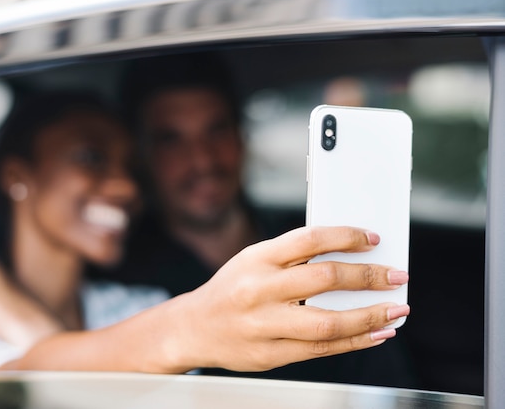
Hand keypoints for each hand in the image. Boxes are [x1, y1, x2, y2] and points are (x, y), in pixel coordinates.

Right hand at [174, 226, 409, 371]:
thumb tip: (349, 257)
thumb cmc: (231, 289)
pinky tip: (376, 333)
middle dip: (368, 277)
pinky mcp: (271, 354)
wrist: (194, 328)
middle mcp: (259, 290)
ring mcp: (264, 325)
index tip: (373, 238)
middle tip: (396, 276)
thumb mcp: (253, 261)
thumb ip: (293, 258)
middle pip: (324, 279)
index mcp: (256, 259)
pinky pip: (322, 349)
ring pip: (328, 321)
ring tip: (396, 310)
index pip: (308, 239)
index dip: (346, 236)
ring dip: (370, 316)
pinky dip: (355, 341)